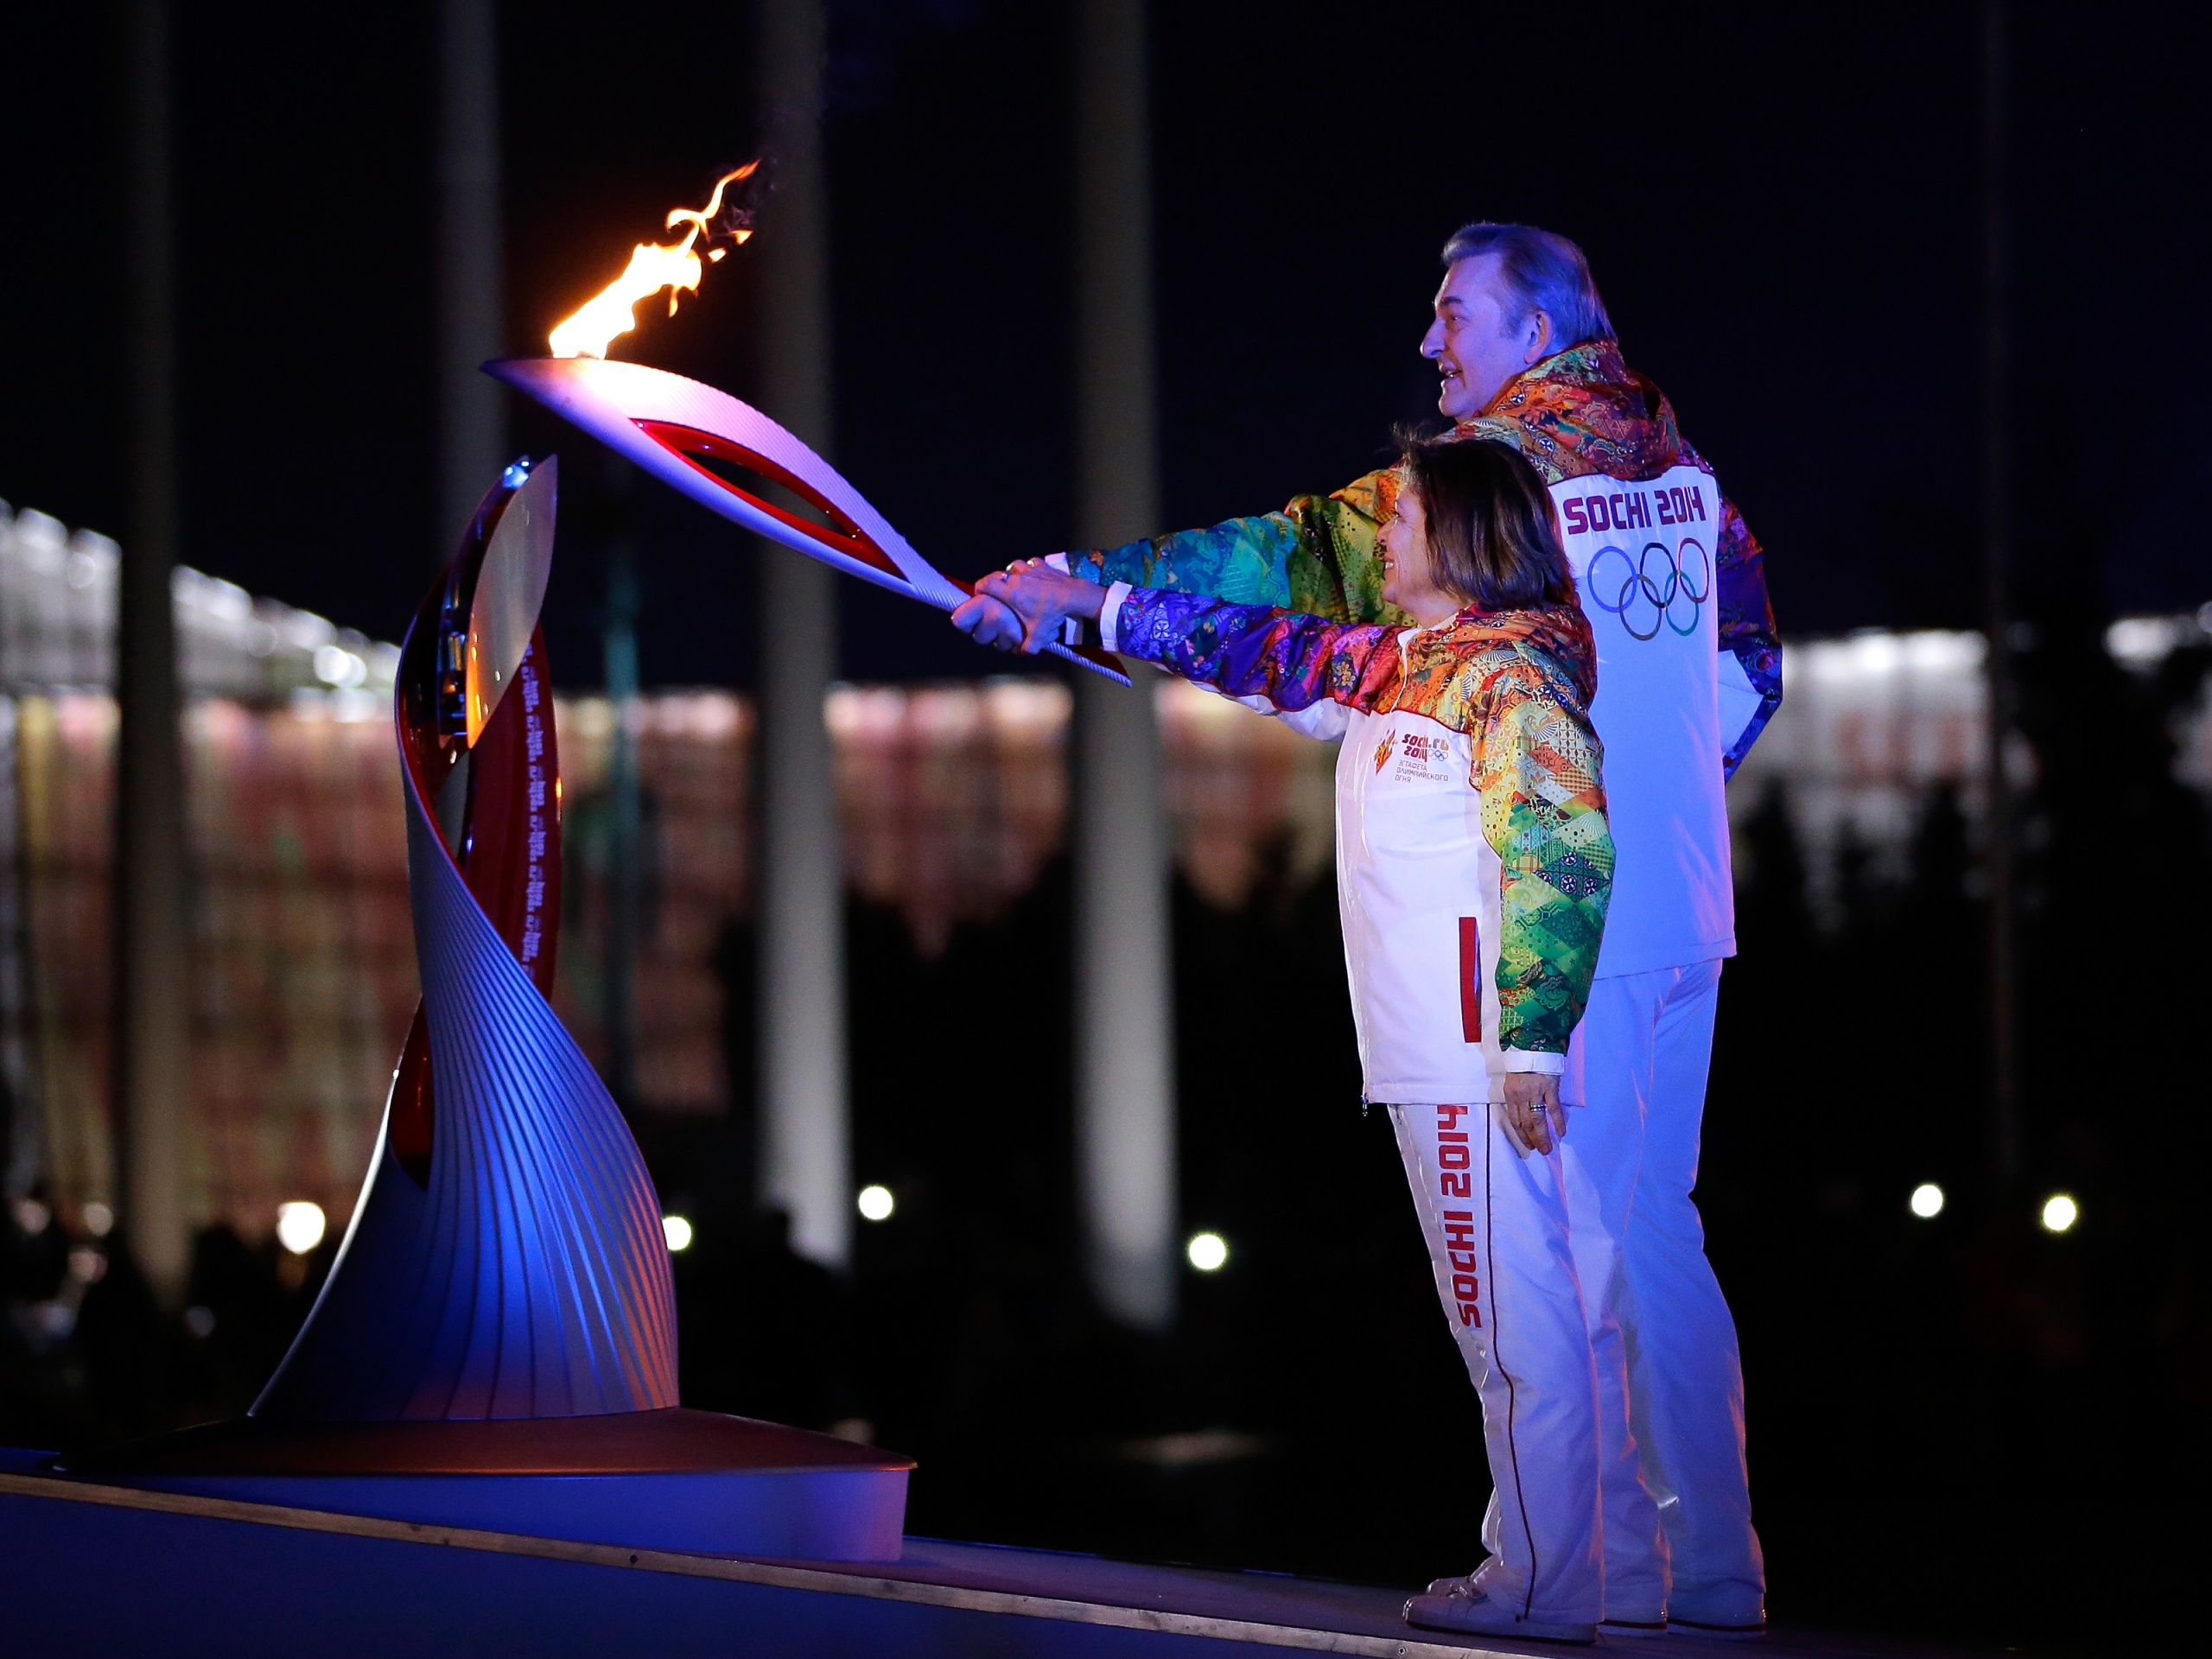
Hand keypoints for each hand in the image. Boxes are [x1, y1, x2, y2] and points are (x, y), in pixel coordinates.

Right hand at [952, 560, 1106, 654]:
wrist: (1073, 596)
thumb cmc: (1051, 614)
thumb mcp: (1039, 634)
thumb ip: (1028, 646)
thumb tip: (1023, 653)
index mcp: (1010, 592)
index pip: (986, 584)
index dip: (980, 588)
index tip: (980, 594)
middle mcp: (1017, 578)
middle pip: (998, 574)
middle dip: (994, 581)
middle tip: (996, 590)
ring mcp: (1031, 569)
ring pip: (1014, 566)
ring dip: (1012, 573)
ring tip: (1015, 581)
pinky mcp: (1043, 566)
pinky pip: (1032, 563)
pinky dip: (1030, 568)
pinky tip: (1034, 575)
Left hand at [1499, 1072, 1564, 1156]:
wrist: (1531, 1044)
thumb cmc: (1521, 1064)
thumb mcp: (1512, 1081)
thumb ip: (1516, 1098)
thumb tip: (1523, 1114)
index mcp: (1510, 1094)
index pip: (1514, 1120)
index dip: (1521, 1134)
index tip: (1527, 1144)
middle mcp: (1521, 1096)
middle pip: (1526, 1123)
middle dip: (1533, 1139)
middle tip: (1540, 1151)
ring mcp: (1536, 1093)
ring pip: (1538, 1119)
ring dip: (1543, 1136)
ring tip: (1548, 1148)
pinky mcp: (1550, 1088)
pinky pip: (1554, 1108)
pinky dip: (1558, 1121)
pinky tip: (1561, 1132)